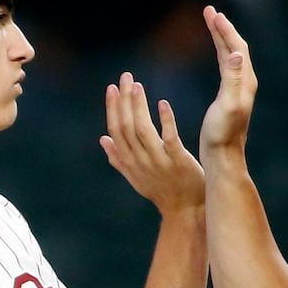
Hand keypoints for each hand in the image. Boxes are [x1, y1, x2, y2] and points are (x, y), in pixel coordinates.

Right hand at [100, 71, 201, 212]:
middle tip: (125, 77)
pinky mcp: (177, 161)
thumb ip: (118, 158)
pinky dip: (165, 120)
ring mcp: (158, 161)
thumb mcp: (136, 177)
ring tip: (137, 86)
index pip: (115, 131)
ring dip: (138, 106)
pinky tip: (162, 103)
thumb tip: (102, 139)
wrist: (185, 210)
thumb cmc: (163, 191)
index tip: (112, 88)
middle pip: (126, 127)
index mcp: (129, 162)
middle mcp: (139, 161)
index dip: (112, 108)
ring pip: (142, 130)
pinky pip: (168, 138)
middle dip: (123, 101)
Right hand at [198, 7, 258, 163]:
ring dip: (220, 38)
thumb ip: (232, 79)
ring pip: (230, 55)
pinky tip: (216, 52)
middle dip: (222, 28)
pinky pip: (225, 67)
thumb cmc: (223, 135)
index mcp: (244, 81)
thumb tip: (235, 52)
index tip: (212, 14)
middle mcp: (244, 82)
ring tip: (211, 24)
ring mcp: (237, 89)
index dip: (225, 29)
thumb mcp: (228, 105)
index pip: (236, 47)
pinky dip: (219, 52)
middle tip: (209, 12)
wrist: (223, 157)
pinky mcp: (228, 97)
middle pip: (234, 47)